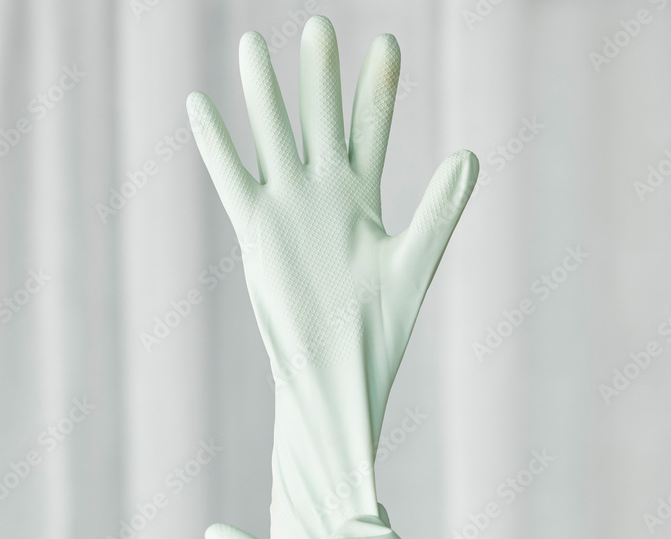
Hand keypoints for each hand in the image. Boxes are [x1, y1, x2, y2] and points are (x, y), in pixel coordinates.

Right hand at [187, 17, 477, 538]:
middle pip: (320, 121)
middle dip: (320, 77)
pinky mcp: (256, 231)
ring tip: (254, 44)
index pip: (371, 129)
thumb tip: (470, 156)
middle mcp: (324, 194)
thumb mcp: (415, 261)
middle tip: (319, 27)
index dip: (377, 88)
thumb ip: (440, 209)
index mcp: (365, 198)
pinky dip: (215, 143)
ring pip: (273, 137)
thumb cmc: (381, 329)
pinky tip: (200, 103)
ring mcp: (288, 208)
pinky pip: (232, 177)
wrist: (338, 372)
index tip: (386, 42)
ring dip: (266, 96)